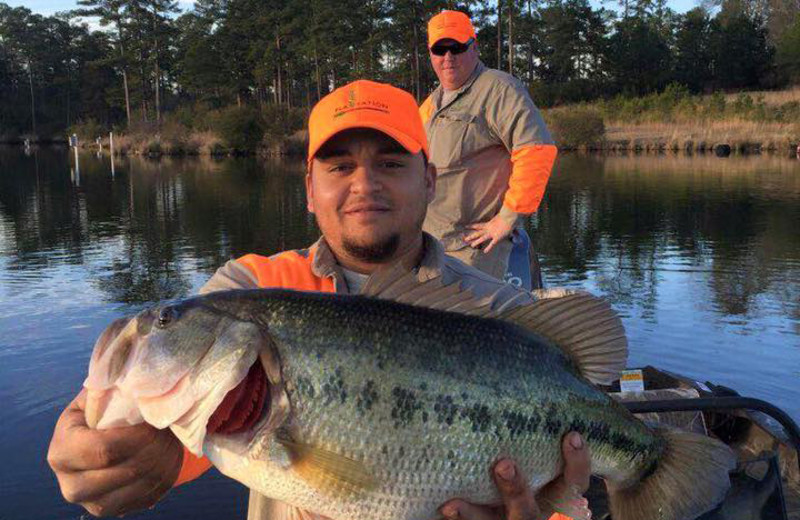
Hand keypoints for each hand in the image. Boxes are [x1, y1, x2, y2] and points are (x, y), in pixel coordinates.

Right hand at [47, 389, 182, 516]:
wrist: (104, 438)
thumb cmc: (102, 410)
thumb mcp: (100, 393)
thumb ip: (111, 385)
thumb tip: (137, 374)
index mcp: (62, 452)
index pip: (103, 450)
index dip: (136, 435)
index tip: (153, 419)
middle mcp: (72, 485)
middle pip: (126, 469)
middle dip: (155, 445)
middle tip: (167, 426)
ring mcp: (95, 503)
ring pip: (143, 485)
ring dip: (166, 458)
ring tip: (170, 437)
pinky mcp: (118, 510)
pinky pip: (151, 494)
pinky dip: (168, 473)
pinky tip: (169, 454)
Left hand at [437, 432, 590, 519]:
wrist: (504, 505)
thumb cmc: (527, 468)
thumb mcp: (538, 461)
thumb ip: (533, 439)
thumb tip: (519, 385)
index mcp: (552, 497)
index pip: (573, 483)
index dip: (578, 462)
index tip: (571, 435)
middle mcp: (533, 513)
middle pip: (531, 512)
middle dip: (516, 490)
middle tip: (502, 465)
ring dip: (474, 514)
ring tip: (452, 505)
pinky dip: (458, 517)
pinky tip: (442, 506)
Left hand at [463, 215, 514, 253]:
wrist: (509, 217)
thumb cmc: (506, 215)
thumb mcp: (500, 216)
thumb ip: (498, 218)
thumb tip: (501, 212)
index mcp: (489, 224)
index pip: (478, 225)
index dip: (471, 226)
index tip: (466, 226)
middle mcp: (489, 229)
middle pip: (478, 233)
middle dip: (471, 236)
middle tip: (465, 239)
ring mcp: (492, 233)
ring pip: (483, 238)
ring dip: (477, 242)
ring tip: (471, 245)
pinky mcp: (497, 237)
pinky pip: (492, 243)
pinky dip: (489, 248)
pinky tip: (485, 252)